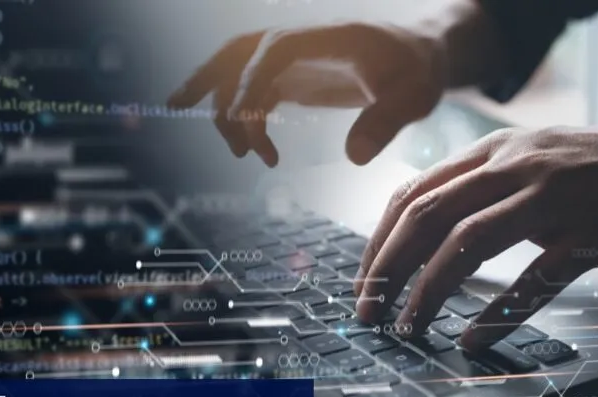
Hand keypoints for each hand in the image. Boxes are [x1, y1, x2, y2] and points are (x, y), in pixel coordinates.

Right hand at [166, 23, 446, 166]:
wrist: (422, 57)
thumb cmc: (420, 71)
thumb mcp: (416, 95)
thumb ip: (388, 120)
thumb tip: (354, 158)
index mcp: (327, 38)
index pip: (275, 50)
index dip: (252, 80)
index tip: (246, 121)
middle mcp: (302, 44)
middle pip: (240, 50)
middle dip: (207, 76)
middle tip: (176, 106)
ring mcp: (295, 60)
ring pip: (239, 71)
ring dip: (222, 103)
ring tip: (237, 153)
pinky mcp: (296, 78)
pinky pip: (256, 91)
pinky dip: (245, 116)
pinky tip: (254, 149)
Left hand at [353, 117, 597, 349]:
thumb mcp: (528, 155)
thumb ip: (479, 182)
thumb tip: (424, 225)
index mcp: (493, 150)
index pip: (413, 194)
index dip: (378, 242)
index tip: (364, 279)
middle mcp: (515, 167)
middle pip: (427, 217)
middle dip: (386, 269)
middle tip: (369, 309)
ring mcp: (552, 199)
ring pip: (467, 244)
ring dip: (428, 290)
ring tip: (408, 325)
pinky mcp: (589, 235)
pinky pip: (533, 280)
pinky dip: (496, 313)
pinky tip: (473, 337)